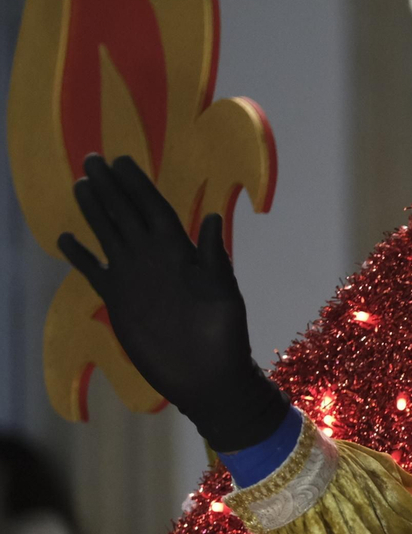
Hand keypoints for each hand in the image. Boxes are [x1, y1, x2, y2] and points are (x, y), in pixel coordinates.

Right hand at [57, 154, 286, 450]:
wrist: (207, 375)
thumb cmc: (222, 334)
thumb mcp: (223, 293)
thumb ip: (213, 256)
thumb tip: (211, 217)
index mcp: (180, 252)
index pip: (154, 209)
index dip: (138, 185)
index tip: (122, 161)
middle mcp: (154, 259)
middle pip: (128, 214)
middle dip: (112, 187)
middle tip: (92, 158)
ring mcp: (135, 278)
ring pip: (110, 235)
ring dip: (95, 211)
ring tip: (79, 185)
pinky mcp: (119, 301)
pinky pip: (95, 271)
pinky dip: (80, 256)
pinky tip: (65, 238)